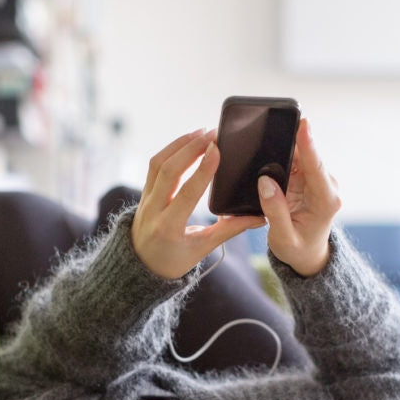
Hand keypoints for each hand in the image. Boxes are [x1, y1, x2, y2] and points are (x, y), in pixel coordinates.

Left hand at [131, 129, 265, 279]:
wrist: (140, 266)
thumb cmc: (173, 260)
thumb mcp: (202, 249)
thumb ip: (229, 229)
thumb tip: (259, 217)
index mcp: (169, 228)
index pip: (187, 194)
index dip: (202, 170)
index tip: (216, 149)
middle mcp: (153, 211)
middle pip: (168, 172)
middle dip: (190, 149)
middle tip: (211, 134)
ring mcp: (145, 199)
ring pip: (158, 164)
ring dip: (180, 145)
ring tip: (201, 132)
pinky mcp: (144, 191)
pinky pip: (154, 166)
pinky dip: (171, 150)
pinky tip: (187, 141)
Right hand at [257, 119, 341, 276]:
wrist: (308, 255)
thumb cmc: (298, 249)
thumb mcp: (283, 238)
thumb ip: (275, 211)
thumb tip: (265, 182)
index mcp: (326, 201)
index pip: (316, 168)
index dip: (308, 144)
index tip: (303, 124)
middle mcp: (326, 186)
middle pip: (306, 156)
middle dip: (289, 143)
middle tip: (267, 131)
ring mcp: (317, 180)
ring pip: (298, 156)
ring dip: (281, 151)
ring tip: (262, 149)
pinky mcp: (307, 178)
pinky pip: (293, 161)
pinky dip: (279, 158)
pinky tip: (267, 158)